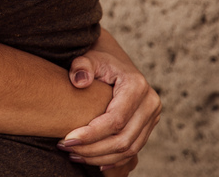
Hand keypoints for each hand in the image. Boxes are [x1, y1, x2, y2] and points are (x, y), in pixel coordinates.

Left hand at [58, 30, 160, 170]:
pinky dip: (113, 159)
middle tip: (66, 149)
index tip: (67, 140)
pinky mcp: (148, 126)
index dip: (91, 134)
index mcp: (137, 86)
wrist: (113, 61)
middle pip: (123, 139)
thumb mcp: (88, 57)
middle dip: (93, 149)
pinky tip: (92, 160)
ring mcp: (152, 117)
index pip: (115, 120)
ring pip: (129, 149)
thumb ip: (81, 65)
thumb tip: (79, 81)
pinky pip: (133, 149)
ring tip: (74, 156)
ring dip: (101, 157)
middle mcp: (150, 103)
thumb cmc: (98, 60)